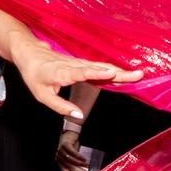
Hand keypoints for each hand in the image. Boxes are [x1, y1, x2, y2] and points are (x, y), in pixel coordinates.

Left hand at [11, 38, 142, 119]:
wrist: (31, 53)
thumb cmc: (35, 75)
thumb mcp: (42, 95)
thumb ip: (61, 106)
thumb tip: (79, 116)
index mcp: (63, 72)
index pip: (82, 72)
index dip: (97, 73)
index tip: (112, 73)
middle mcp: (74, 65)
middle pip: (99, 68)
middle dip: (119, 72)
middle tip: (138, 75)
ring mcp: (80, 62)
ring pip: (102, 66)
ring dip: (120, 70)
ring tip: (138, 74)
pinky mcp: (83, 63)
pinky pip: (100, 66)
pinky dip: (113, 69)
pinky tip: (126, 73)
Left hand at [55, 128, 89, 170]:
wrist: (70, 133)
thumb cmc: (71, 145)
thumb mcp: (71, 156)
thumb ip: (74, 163)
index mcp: (59, 160)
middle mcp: (58, 156)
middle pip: (68, 166)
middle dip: (77, 170)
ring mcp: (61, 150)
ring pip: (70, 160)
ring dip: (79, 164)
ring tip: (86, 165)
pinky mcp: (65, 144)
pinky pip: (73, 152)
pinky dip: (79, 156)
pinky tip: (84, 159)